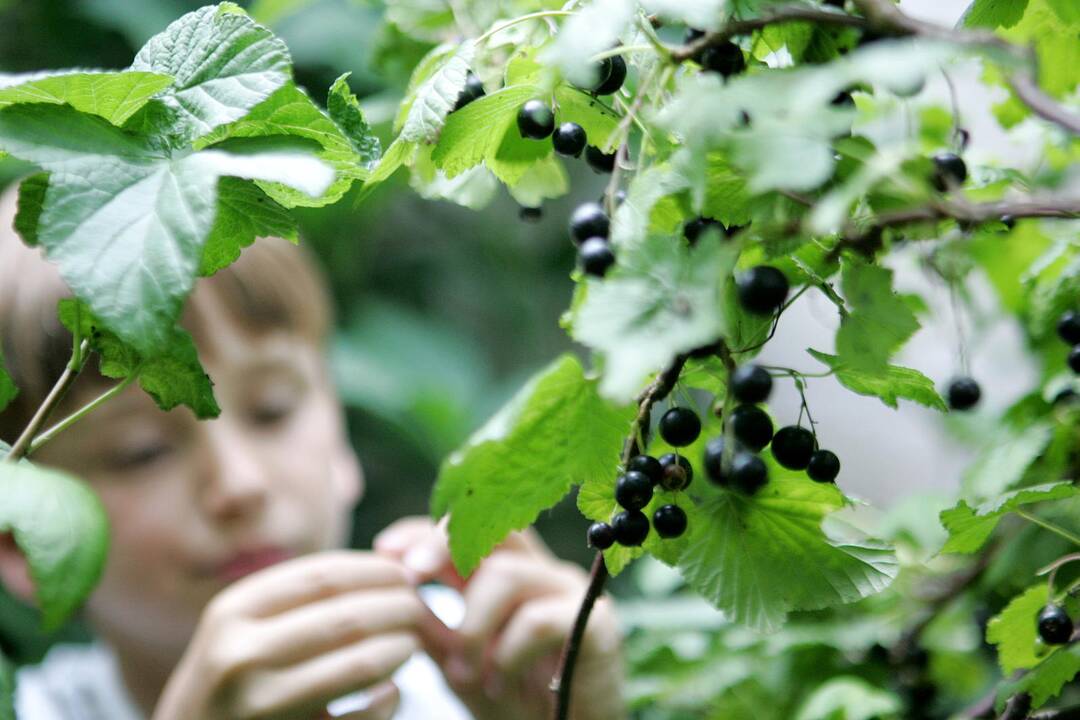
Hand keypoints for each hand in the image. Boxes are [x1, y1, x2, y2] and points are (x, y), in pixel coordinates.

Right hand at [152, 551, 446, 719]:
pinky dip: (387, 700)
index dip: (375, 570)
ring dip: (400, 649)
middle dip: (398, 608)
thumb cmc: (231, 678)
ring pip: (358, 666)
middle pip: (346, 618)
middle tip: (421, 607)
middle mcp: (239, 656)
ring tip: (414, 643)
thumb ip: (297, 596)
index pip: (322, 575)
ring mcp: (260, 707)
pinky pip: (359, 718)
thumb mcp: (240, 627)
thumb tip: (388, 565)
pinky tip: (392, 691)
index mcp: (232, 613)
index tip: (406, 572)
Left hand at [374, 517, 626, 719]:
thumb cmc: (513, 699)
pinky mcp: (598, 624)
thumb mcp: (458, 661)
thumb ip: (432, 627)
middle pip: (494, 529)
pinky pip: (539, 620)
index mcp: (505, 576)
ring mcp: (570, 594)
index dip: (426, 531)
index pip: (468, 530)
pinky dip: (507, 652)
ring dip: (472, 626)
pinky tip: (498, 681)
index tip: (385, 549)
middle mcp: (540, 572)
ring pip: (508, 575)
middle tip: (410, 574)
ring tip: (461, 673)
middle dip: (444, 543)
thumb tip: (394, 589)